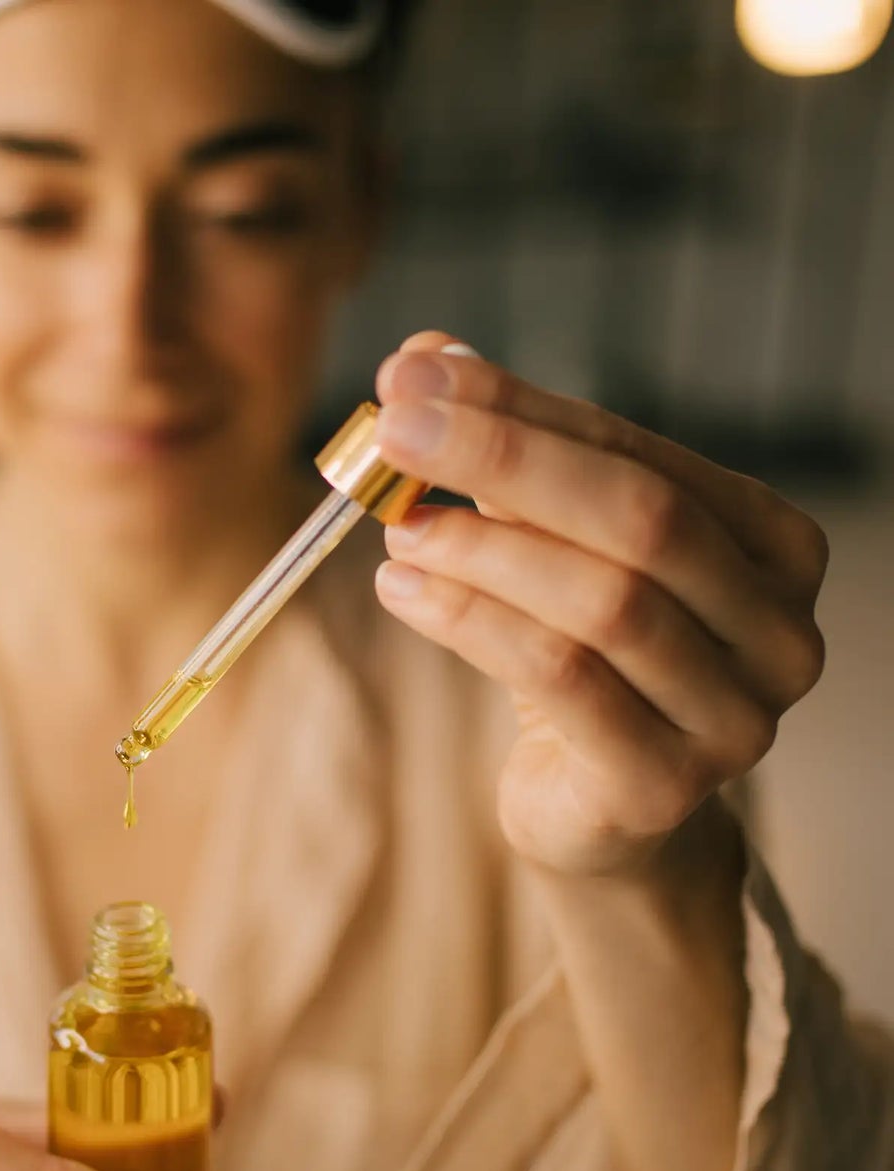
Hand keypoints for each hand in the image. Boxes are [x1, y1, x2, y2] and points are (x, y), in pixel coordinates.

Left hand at [371, 331, 827, 877]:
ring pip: (603, 602)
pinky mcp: (663, 785)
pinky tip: (404, 592)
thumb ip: (508, 459)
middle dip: (504, 460)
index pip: (638, 452)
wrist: (601, 810)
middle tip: (396, 430)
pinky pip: (562, 680)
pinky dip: (471, 623)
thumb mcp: (554, 551)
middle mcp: (778, 629)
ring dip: (481, 550)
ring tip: (396, 527)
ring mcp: (733, 716)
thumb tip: (424, 357)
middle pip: (640, 517)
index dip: (523, 408)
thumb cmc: (585, 661)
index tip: (417, 373)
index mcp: (771, 545)